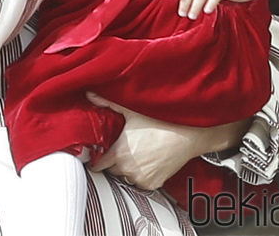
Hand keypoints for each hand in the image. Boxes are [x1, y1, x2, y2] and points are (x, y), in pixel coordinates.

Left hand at [85, 92, 245, 190]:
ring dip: (127, 169)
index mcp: (119, 154)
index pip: (97, 165)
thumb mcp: (131, 111)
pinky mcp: (154, 184)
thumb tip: (90, 94)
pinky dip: (141, 174)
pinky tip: (146, 160)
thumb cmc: (161, 122)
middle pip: (112, 170)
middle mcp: (129, 169)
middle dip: (113, 161)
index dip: (96, 158)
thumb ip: (107, 103)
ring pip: (126, 176)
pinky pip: (140, 182)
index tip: (97, 153)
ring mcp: (142, 178)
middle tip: (121, 148)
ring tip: (135, 153)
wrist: (188, 134)